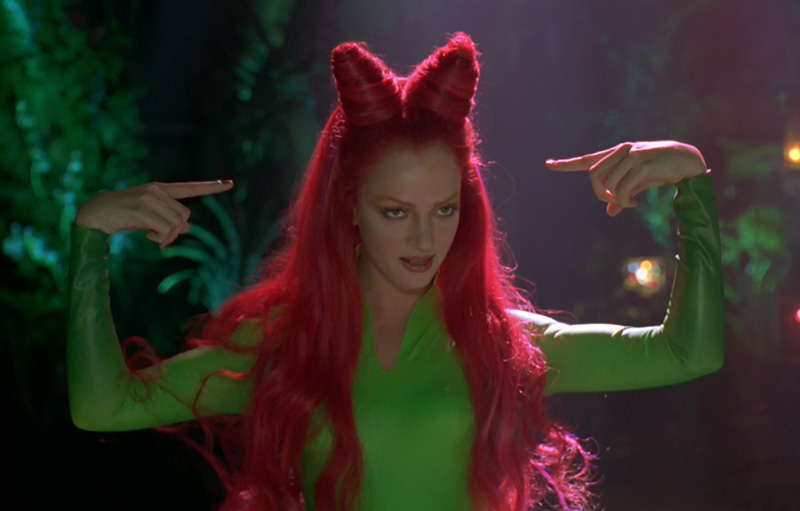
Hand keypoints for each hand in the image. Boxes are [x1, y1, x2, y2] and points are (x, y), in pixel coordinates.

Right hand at [75, 181, 233, 247]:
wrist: (95, 213)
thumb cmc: (123, 215)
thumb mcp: (149, 217)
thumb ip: (168, 219)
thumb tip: (186, 230)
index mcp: (159, 189)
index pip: (190, 187)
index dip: (210, 187)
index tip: (229, 183)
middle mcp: (156, 191)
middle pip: (185, 216)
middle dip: (177, 231)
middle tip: (161, 240)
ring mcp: (149, 199)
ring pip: (177, 224)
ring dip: (168, 238)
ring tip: (153, 239)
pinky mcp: (142, 210)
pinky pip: (165, 230)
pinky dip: (161, 240)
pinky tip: (148, 238)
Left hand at [545, 141, 706, 216]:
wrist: (686, 160)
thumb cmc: (660, 171)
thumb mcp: (638, 184)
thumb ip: (622, 195)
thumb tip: (610, 212)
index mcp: (616, 154)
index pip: (587, 159)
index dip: (567, 164)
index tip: (548, 164)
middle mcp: (620, 152)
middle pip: (593, 175)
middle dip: (600, 194)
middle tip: (613, 203)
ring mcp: (630, 156)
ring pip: (608, 184)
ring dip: (616, 199)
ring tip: (630, 203)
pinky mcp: (641, 163)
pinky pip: (622, 189)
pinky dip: (624, 201)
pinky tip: (634, 203)